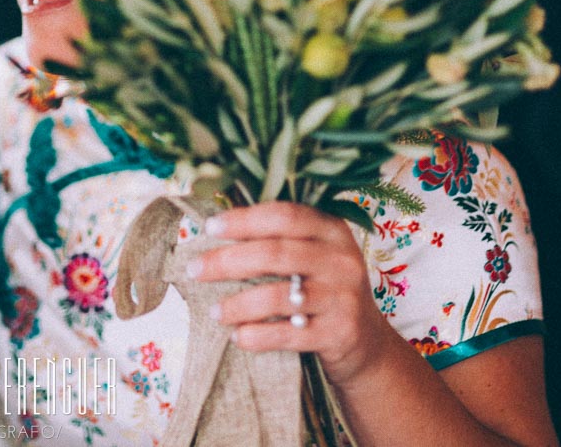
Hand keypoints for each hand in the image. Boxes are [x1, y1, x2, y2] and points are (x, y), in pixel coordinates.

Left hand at [191, 201, 399, 384]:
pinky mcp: (339, 333)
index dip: (243, 219)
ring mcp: (343, 298)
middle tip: (195, 270)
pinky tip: (238, 336)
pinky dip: (256, 336)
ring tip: (214, 311)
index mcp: (332, 230)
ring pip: (277, 296)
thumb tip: (215, 227)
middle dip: (227, 261)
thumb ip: (276, 239)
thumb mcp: (313, 255)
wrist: (366, 344)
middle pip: (274, 254)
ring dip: (237, 305)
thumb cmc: (322, 290)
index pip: (284, 215)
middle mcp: (342, 260)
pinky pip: (287, 333)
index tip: (209, 227)